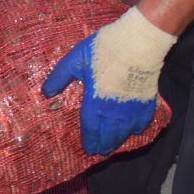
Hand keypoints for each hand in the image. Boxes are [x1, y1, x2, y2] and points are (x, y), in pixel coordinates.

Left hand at [41, 7, 176, 155]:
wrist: (139, 42)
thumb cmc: (105, 48)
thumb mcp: (76, 59)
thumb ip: (60, 77)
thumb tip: (46, 93)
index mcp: (94, 102)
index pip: (90, 129)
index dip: (89, 141)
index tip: (88, 150)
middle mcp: (113, 111)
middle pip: (108, 135)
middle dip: (104, 144)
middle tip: (101, 151)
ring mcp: (132, 108)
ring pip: (125, 132)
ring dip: (118, 140)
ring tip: (114, 145)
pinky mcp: (147, 100)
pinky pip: (143, 122)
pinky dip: (137, 129)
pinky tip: (135, 130)